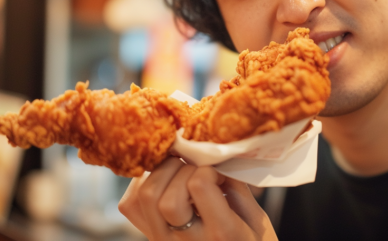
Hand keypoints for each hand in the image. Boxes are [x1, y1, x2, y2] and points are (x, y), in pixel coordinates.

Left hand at [119, 156, 278, 240]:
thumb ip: (238, 187)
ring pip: (144, 198)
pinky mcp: (151, 239)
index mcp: (222, 235)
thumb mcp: (258, 220)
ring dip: (160, 173)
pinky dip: (141, 184)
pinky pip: (130, 206)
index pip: (199, 186)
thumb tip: (217, 155)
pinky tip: (164, 181)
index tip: (219, 171)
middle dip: (180, 168)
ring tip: (180, 170)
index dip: (207, 168)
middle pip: (163, 196)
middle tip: (196, 167)